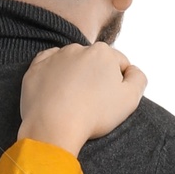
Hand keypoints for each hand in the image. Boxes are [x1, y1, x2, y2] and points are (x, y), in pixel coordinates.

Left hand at [19, 41, 146, 152]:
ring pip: (71, 64)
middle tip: (92, 104)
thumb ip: (139, 79)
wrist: (54, 126)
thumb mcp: (130, 99)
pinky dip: (53, 77)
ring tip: (73, 102)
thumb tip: (132, 70)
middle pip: (94, 63)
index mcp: (103, 52)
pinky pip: (48, 67)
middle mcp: (79, 47)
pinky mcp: (36, 68)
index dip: (119, 84)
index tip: (111, 101)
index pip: (119, 64)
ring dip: (74, 77)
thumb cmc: (94, 114)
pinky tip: (57, 93)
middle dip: (95, 78)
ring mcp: (55, 56)